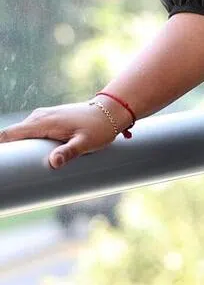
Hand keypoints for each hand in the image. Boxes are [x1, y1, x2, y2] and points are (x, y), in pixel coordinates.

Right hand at [0, 101, 120, 168]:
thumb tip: (54, 162)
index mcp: (42, 122)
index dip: (1, 148)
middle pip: (12, 135)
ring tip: (19, 167)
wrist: (111, 111)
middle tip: (10, 173)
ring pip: (21, 134)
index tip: (2, 163)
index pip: (8, 134)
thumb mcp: (86, 142)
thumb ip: (70, 152)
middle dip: (8, 151)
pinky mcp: (49, 119)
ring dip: (18, 148)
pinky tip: (29, 156)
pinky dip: (26, 142)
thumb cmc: (100, 127)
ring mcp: (43, 117)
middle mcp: (38, 117)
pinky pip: (30, 131)